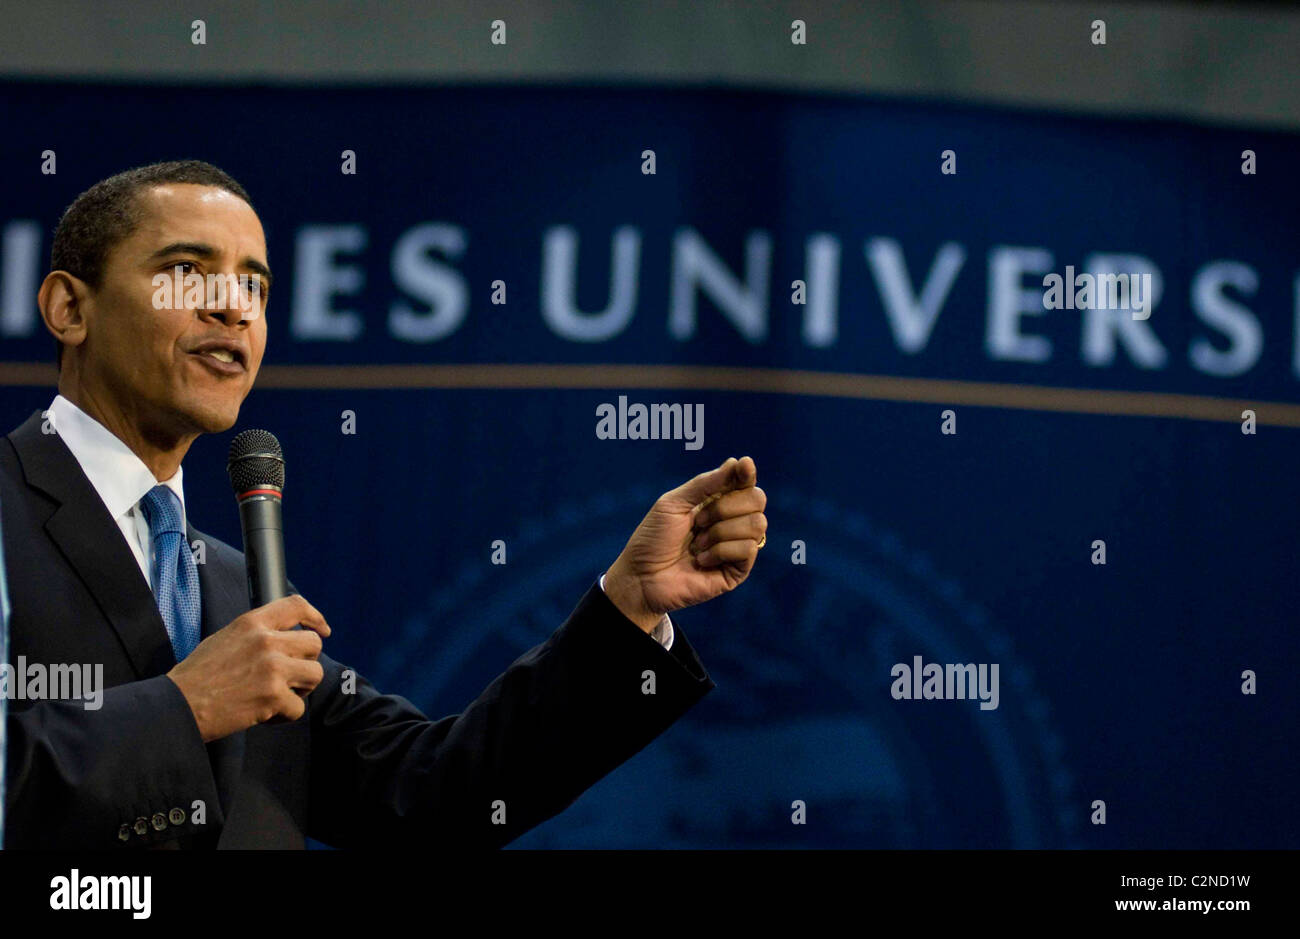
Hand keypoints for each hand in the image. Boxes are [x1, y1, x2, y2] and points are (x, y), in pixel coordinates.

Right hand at [165, 595, 331, 742]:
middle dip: (306, 662)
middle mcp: (265, 641)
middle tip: (289, 677)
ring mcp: (272, 668)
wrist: (177, 706)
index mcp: (251, 623)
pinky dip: (284, 716)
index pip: (296, 606)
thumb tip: (285, 637)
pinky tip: (264, 715)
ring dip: (301, 689)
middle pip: (313, 644)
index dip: (315, 618)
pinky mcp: (273, 696)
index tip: (323, 630)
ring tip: (279, 696)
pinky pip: (299, 707)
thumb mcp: (225, 639)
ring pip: (315, 674)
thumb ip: (257, 634)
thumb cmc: (198, 676)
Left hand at [604, 456, 765, 631]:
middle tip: (697, 521)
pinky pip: (749, 548)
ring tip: (697, 545)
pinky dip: (720, 551)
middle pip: (757, 499)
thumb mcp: (674, 503)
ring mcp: (737, 547)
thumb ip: (705, 483)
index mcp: (718, 502)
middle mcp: (733, 522)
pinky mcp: (738, 571)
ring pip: (756, 524)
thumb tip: (739, 462)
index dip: (747, 473)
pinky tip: (702, 560)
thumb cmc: (653, 538)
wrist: (641, 576)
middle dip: (724, 507)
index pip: (745, 483)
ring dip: (720, 532)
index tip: (744, 466)